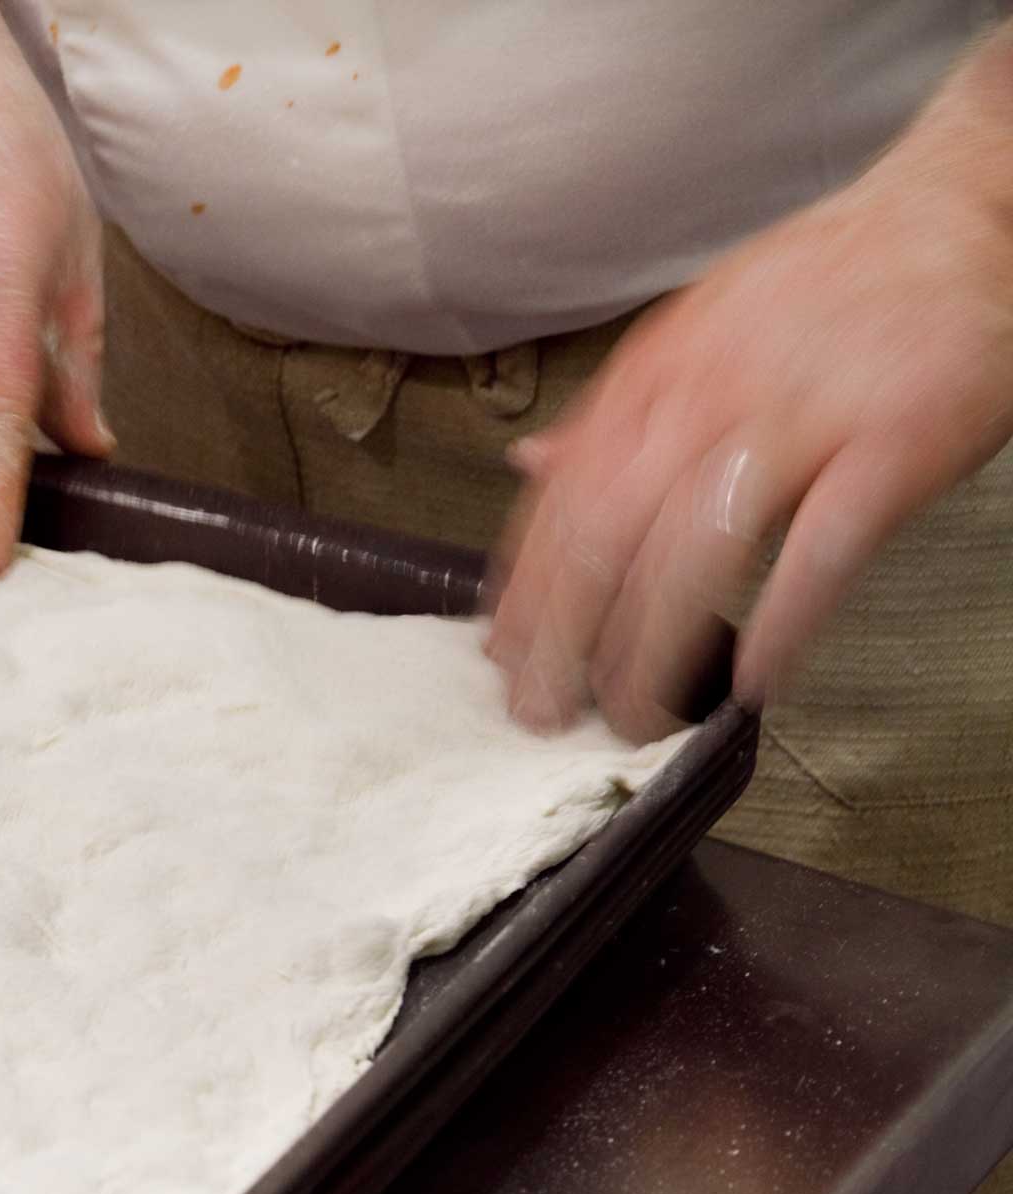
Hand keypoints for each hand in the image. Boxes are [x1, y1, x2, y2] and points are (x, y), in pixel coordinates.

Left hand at [487, 35, 1012, 740]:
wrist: (957, 211)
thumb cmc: (825, 287)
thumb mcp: (694, 333)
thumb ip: (614, 409)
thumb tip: (531, 465)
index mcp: (653, 375)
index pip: (559, 501)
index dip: (523, 591)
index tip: (502, 657)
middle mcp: (706, 397)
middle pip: (605, 537)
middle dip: (563, 639)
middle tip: (545, 711)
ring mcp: (800, 419)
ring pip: (693, 555)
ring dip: (653, 650)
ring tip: (635, 718)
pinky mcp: (890, 442)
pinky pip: (820, 551)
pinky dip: (782, 625)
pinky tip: (751, 682)